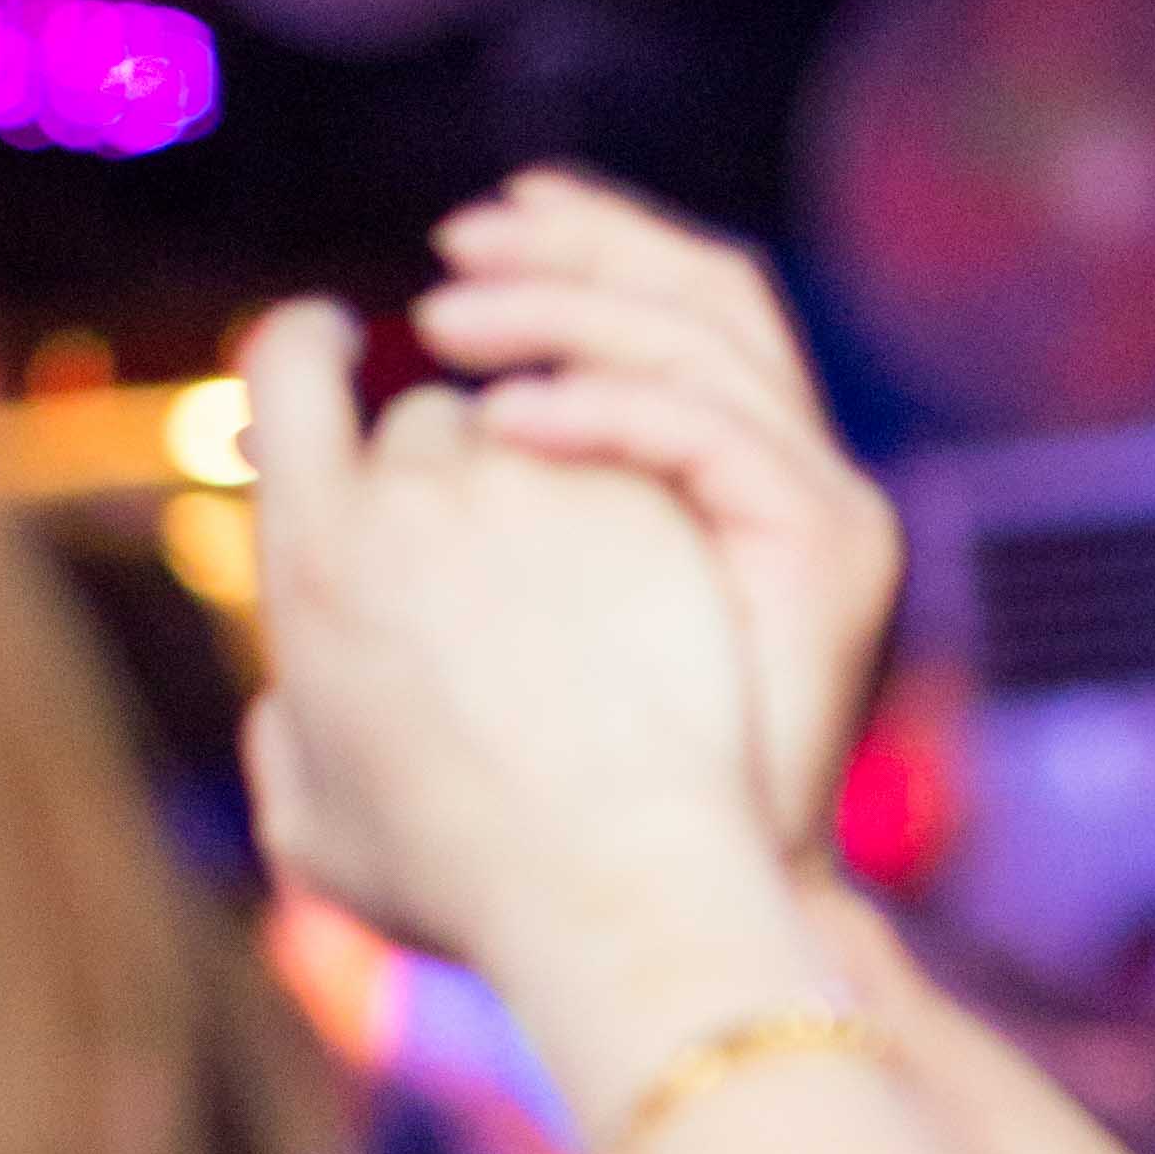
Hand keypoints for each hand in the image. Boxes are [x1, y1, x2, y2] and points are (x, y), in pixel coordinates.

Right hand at [244, 301, 792, 1055]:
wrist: (619, 890)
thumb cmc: (463, 887)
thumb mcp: (317, 833)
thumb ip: (286, 739)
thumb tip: (290, 699)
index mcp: (312, 550)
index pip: (283, 365)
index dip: (308, 342)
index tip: (338, 340)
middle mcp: (418, 498)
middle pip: (429, 422)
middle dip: (454, 475)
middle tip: (490, 552)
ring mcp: (542, 494)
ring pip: (545, 446)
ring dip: (557, 498)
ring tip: (587, 603)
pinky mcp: (650, 511)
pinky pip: (633, 478)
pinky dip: (636, 523)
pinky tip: (658, 608)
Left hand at [415, 170, 901, 870]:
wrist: (685, 915)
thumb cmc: (570, 830)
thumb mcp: (495, 670)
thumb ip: (442, 596)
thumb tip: (328, 550)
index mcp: (735, 480)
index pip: (677, 302)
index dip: (583, 242)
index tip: (473, 238)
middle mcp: (796, 469)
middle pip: (700, 286)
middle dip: (573, 244)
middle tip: (453, 245)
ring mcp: (823, 501)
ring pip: (693, 337)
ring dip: (562, 311)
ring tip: (442, 322)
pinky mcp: (826, 545)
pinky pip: (702, 428)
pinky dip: (599, 410)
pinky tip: (498, 425)